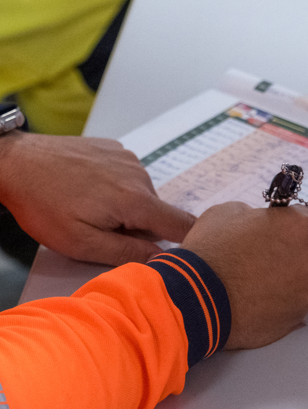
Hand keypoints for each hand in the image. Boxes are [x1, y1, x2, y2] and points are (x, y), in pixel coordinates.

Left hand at [0, 132, 194, 265]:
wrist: (15, 162)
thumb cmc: (43, 204)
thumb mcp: (81, 243)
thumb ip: (126, 253)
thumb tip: (160, 259)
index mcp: (136, 200)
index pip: (183, 224)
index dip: (189, 240)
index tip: (185, 252)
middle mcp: (139, 175)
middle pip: (157, 213)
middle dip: (138, 228)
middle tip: (103, 233)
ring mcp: (128, 158)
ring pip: (141, 195)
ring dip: (125, 207)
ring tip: (89, 208)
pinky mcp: (116, 149)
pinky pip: (127, 176)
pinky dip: (115, 187)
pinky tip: (87, 189)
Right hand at [180, 202, 307, 349]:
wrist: (196, 298)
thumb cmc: (211, 249)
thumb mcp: (227, 212)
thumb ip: (254, 215)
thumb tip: (259, 224)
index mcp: (300, 226)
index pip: (302, 219)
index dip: (283, 225)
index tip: (267, 233)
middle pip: (305, 250)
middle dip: (287, 252)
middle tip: (258, 261)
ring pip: (300, 279)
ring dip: (284, 279)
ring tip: (253, 286)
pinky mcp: (298, 316)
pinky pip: (292, 303)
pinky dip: (279, 302)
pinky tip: (255, 302)